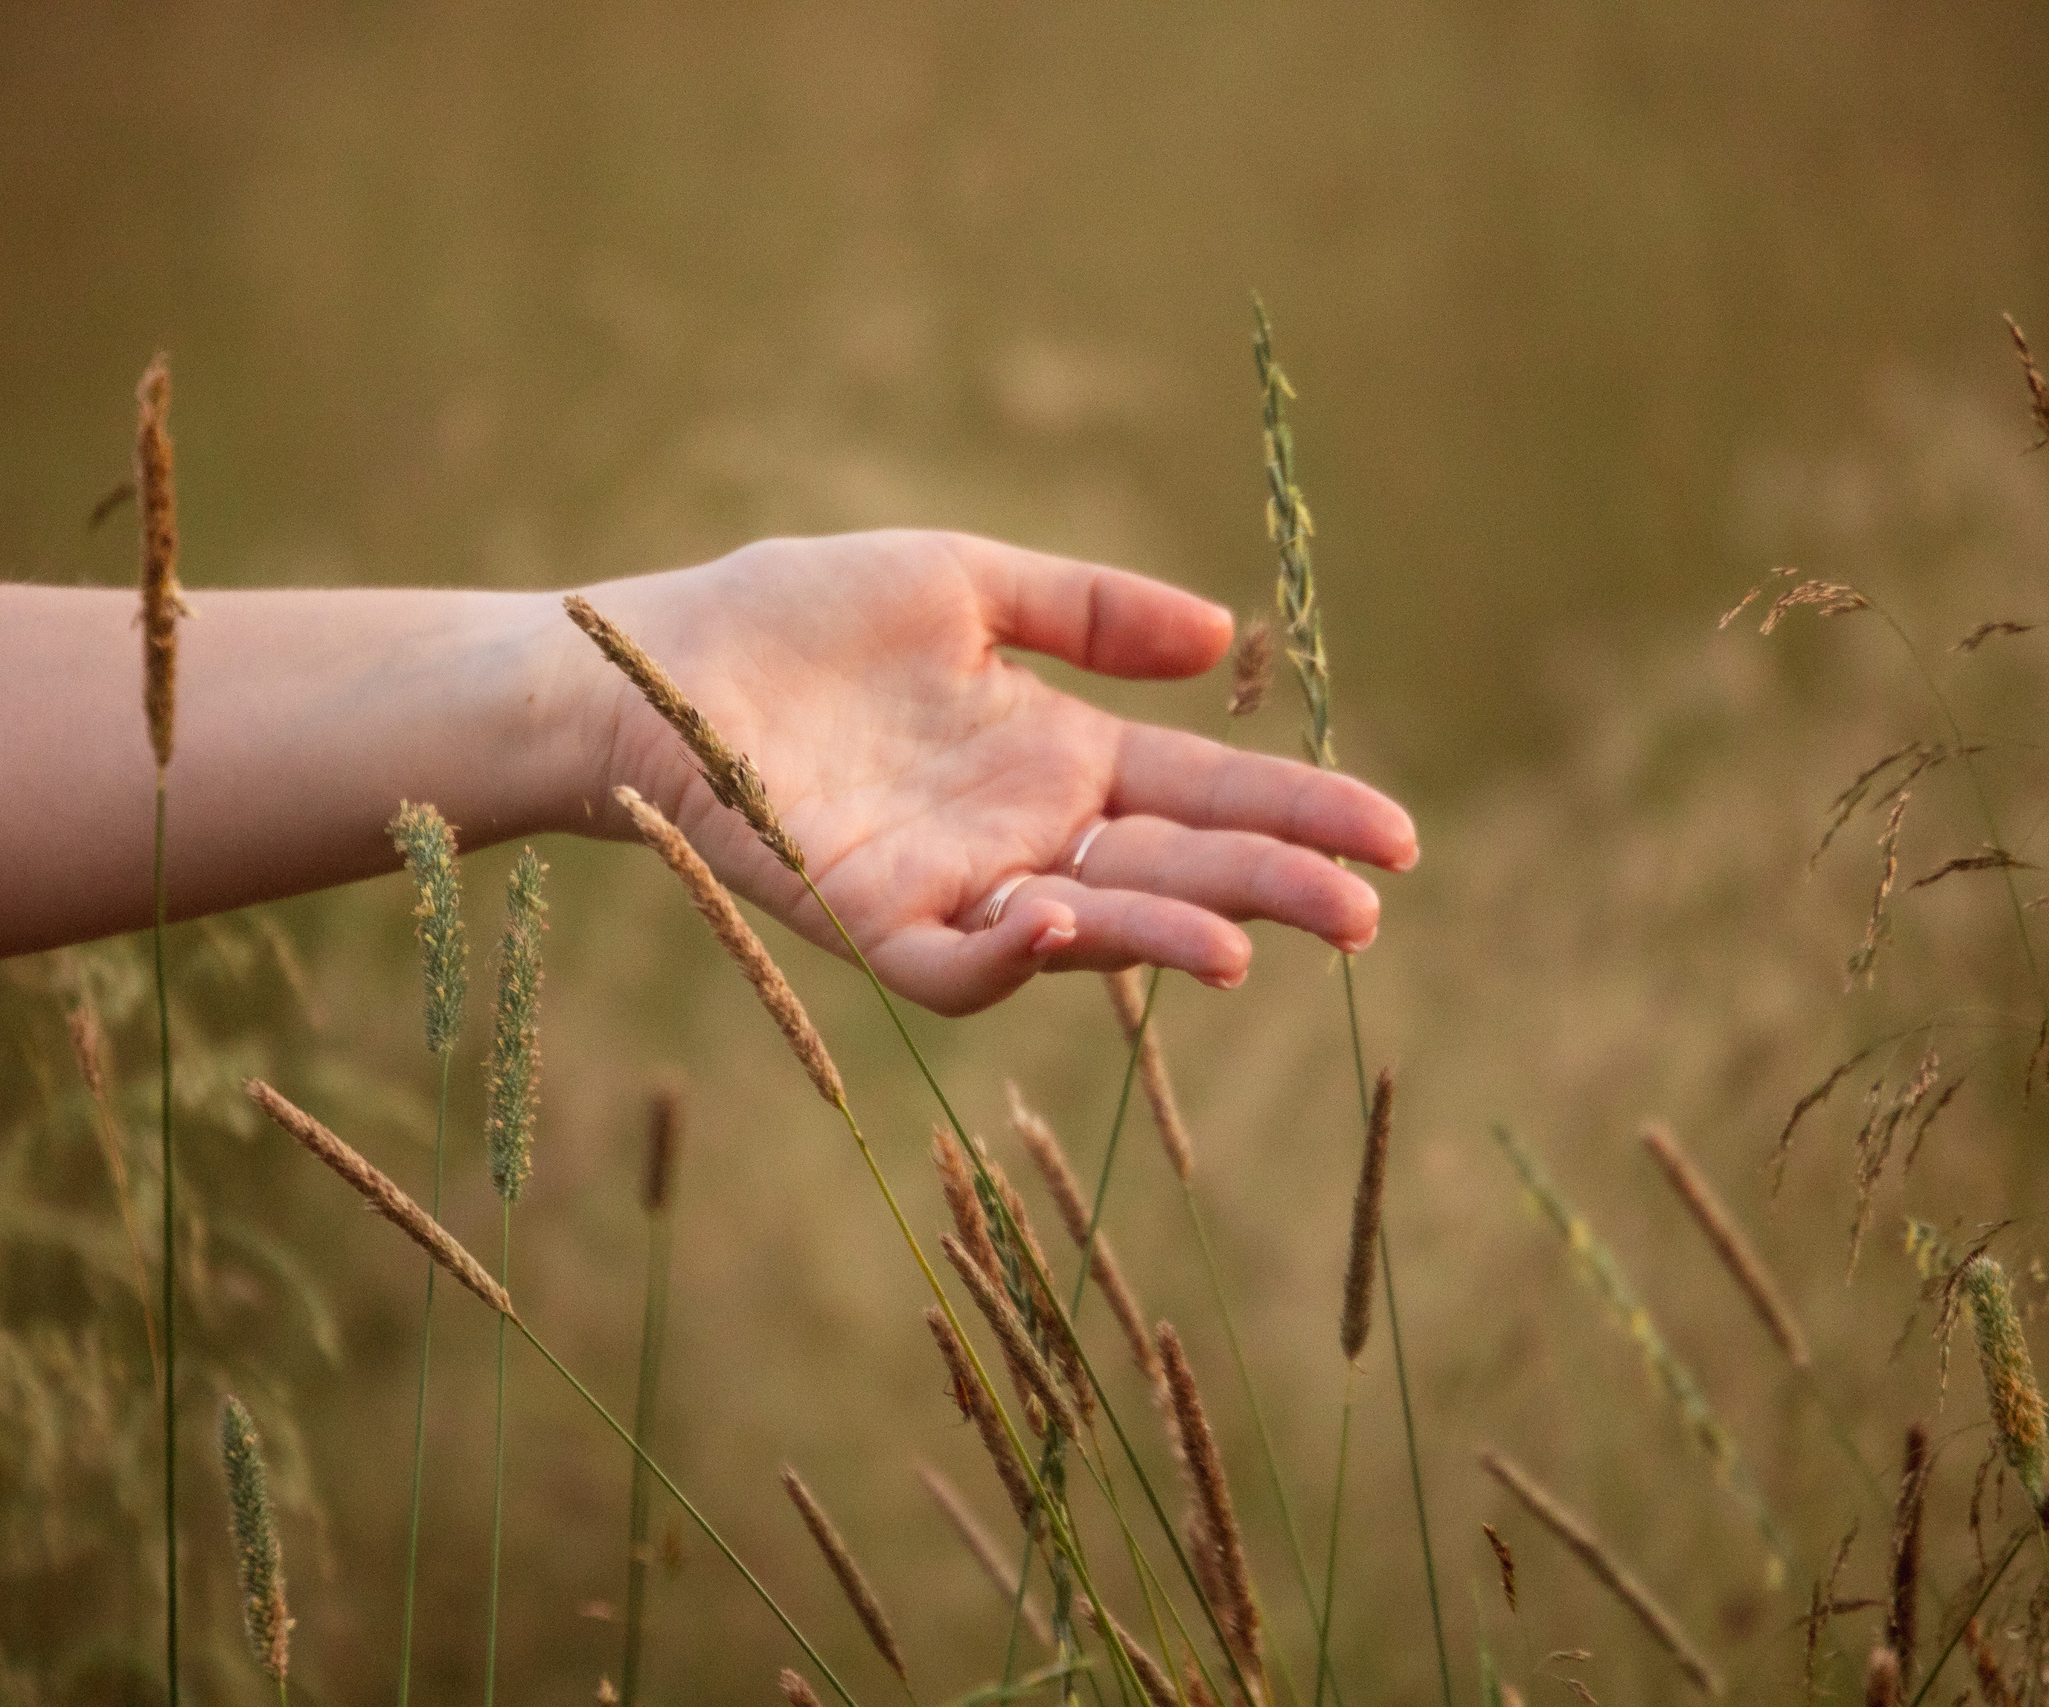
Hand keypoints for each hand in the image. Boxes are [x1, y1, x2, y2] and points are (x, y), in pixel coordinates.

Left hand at [570, 530, 1417, 1015]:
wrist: (652, 662)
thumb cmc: (793, 616)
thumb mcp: (963, 583)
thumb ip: (1087, 610)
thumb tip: (1222, 639)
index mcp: (1056, 756)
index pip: (1205, 791)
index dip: (1298, 813)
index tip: (1396, 835)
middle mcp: (1021, 833)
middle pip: (1171, 869)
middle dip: (1270, 889)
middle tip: (1365, 912)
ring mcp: (951, 884)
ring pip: (1083, 930)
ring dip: (1163, 938)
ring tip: (1245, 946)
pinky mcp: (867, 920)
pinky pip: (953, 963)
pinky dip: (1009, 952)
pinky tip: (1061, 915)